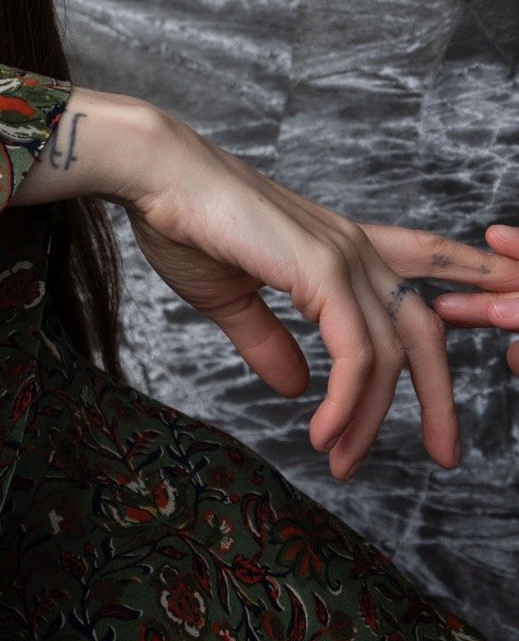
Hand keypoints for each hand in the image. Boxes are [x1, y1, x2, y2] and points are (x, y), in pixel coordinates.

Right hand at [122, 119, 518, 479]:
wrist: (157, 180)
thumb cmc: (185, 225)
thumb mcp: (232, 298)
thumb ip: (268, 341)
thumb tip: (294, 388)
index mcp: (340, 248)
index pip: (429, 264)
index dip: (473, 285)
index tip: (502, 314)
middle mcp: (355, 249)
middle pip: (426, 329)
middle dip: (442, 396)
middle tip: (445, 456)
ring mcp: (344, 258)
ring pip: (391, 354)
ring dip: (371, 418)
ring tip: (343, 461)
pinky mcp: (321, 271)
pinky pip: (356, 353)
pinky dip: (347, 402)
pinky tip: (323, 432)